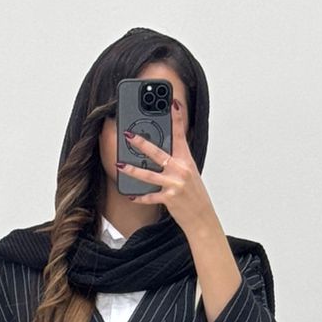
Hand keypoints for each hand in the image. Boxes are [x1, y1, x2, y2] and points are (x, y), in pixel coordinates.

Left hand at [117, 97, 216, 236]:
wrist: (202, 217)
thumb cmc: (195, 194)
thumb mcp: (190, 173)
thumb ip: (177, 161)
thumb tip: (162, 151)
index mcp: (186, 161)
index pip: (180, 136)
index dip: (177, 119)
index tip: (173, 104)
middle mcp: (180, 170)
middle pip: (157, 153)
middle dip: (141, 143)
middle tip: (129, 134)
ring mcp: (174, 184)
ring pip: (149, 175)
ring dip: (132, 170)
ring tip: (120, 164)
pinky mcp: (169, 199)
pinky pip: (150, 197)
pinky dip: (140, 197)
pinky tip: (131, 195)